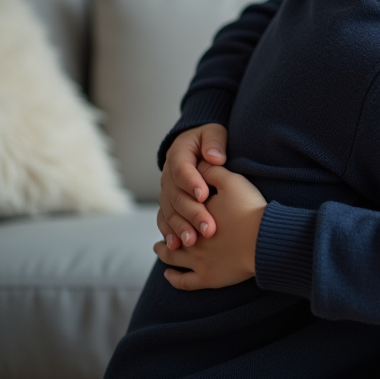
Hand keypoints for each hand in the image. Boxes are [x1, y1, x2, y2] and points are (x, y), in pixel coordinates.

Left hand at [153, 162, 266, 290]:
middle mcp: (190, 240)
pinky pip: (184, 282)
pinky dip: (173, 278)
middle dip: (166, 230)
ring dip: (164, 253)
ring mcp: (197, 262)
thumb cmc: (249, 209)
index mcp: (193, 216)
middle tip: (161, 228)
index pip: (175, 210)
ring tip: (161, 249)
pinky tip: (169, 275)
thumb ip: (212, 171)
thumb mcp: (232, 182)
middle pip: (170, 234)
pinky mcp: (208, 278)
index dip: (173, 208)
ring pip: (172, 258)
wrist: (265, 239)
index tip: (170, 205)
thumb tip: (197, 163)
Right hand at [158, 124, 227, 248]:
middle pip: (176, 196)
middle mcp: (168, 175)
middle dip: (192, 212)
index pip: (181, 169)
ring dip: (180, 227)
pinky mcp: (168, 205)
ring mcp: (166, 192)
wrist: (196, 147)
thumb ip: (214, 141)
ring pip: (169, 211)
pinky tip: (176, 245)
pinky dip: (169, 233)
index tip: (204, 195)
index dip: (191, 182)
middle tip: (208, 228)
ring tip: (193, 241)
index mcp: (178, 154)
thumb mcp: (214, 132)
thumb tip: (215, 157)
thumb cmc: (209, 140)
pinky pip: (164, 220)